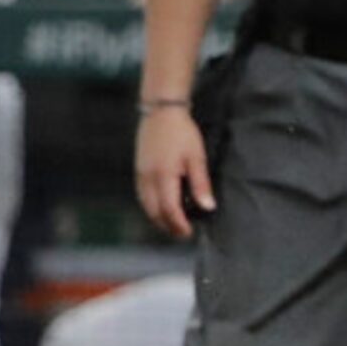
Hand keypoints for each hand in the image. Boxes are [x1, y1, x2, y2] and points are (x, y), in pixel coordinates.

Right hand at [135, 102, 212, 237]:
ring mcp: (140, 175)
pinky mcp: (138, 171)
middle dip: (169, 227)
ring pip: (146, 207)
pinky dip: (152, 208)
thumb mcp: (197, 157)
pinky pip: (142, 197)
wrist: (161, 112)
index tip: (190, 232)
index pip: (170, 210)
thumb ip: (201, 184)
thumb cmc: (182, 133)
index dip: (179, 225)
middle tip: (184, 233)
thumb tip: (208, 207)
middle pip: (155, 213)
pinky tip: (162, 208)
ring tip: (175, 224)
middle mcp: (148, 178)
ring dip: (159, 219)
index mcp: (164, 175)